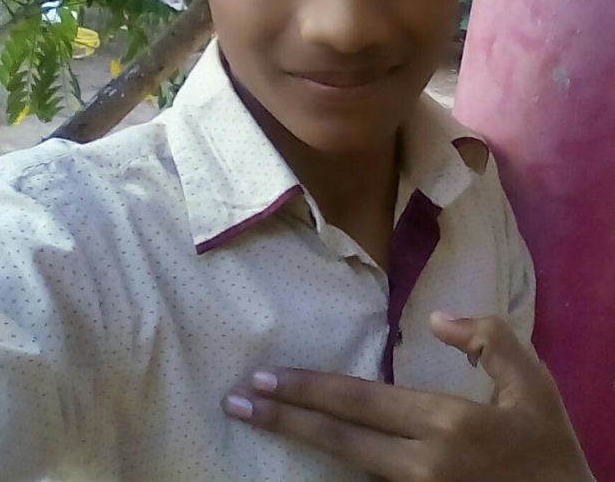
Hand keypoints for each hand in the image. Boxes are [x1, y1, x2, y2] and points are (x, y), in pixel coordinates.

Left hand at [222, 312, 592, 480]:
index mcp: (447, 423)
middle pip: (339, 440)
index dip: (309, 389)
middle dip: (285, 418)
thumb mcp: (534, 383)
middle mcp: (422, 465)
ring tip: (258, 423)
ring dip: (301, 443)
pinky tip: (308, 457)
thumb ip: (488, 339)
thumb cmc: (549, 449)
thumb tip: (438, 319)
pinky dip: (334, 471)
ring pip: (347, 468)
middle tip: (237, 403)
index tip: (265, 378)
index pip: (361, 401)